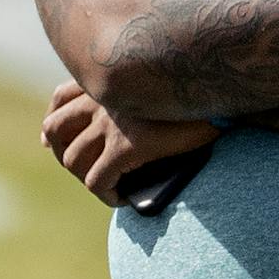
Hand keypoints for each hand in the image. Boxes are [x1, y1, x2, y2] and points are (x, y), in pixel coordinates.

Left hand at [40, 81, 220, 206]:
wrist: (225, 99)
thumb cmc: (203, 96)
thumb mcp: (163, 89)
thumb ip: (138, 98)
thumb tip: (121, 129)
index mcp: (111, 79)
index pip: (62, 97)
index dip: (55, 123)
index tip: (52, 140)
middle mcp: (103, 97)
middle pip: (56, 128)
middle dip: (61, 151)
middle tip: (78, 167)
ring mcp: (111, 122)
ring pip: (73, 160)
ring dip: (84, 176)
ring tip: (106, 185)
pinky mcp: (126, 146)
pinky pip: (98, 182)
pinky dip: (106, 195)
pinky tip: (121, 199)